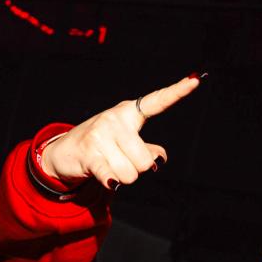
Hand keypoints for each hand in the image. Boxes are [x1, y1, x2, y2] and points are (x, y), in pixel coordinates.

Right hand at [42, 74, 201, 188]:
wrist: (65, 152)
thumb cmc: (101, 146)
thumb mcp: (125, 142)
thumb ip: (146, 149)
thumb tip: (161, 158)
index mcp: (128, 113)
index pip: (156, 102)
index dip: (177, 93)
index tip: (196, 80)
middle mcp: (115, 119)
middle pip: (145, 162)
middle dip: (136, 170)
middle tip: (119, 162)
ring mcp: (102, 135)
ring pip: (131, 174)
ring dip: (122, 179)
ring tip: (108, 166)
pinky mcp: (90, 154)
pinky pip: (112, 176)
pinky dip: (112, 181)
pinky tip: (109, 180)